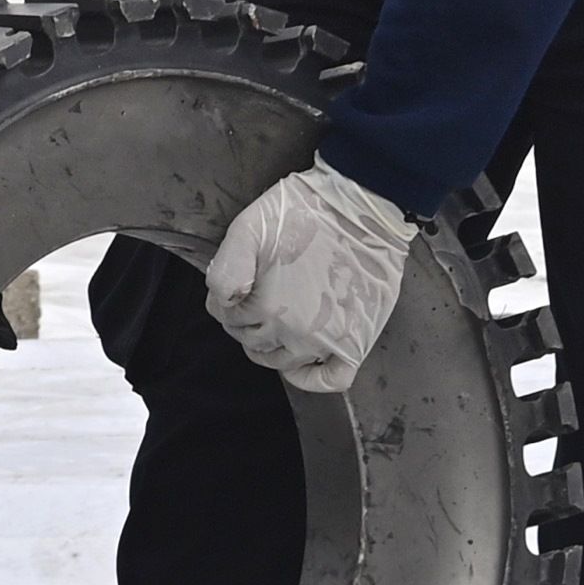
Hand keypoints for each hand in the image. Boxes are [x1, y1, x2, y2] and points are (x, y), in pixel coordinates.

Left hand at [202, 162, 417, 394]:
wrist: (362, 205)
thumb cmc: (305, 210)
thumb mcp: (248, 227)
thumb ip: (226, 268)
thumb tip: (221, 300)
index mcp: (266, 306)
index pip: (227, 317)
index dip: (225, 301)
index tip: (235, 286)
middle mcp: (294, 331)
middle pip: (251, 341)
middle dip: (244, 323)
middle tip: (254, 297)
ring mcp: (327, 341)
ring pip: (282, 362)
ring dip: (269, 346)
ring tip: (275, 318)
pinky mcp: (357, 341)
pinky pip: (332, 379)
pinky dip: (312, 378)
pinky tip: (302, 363)